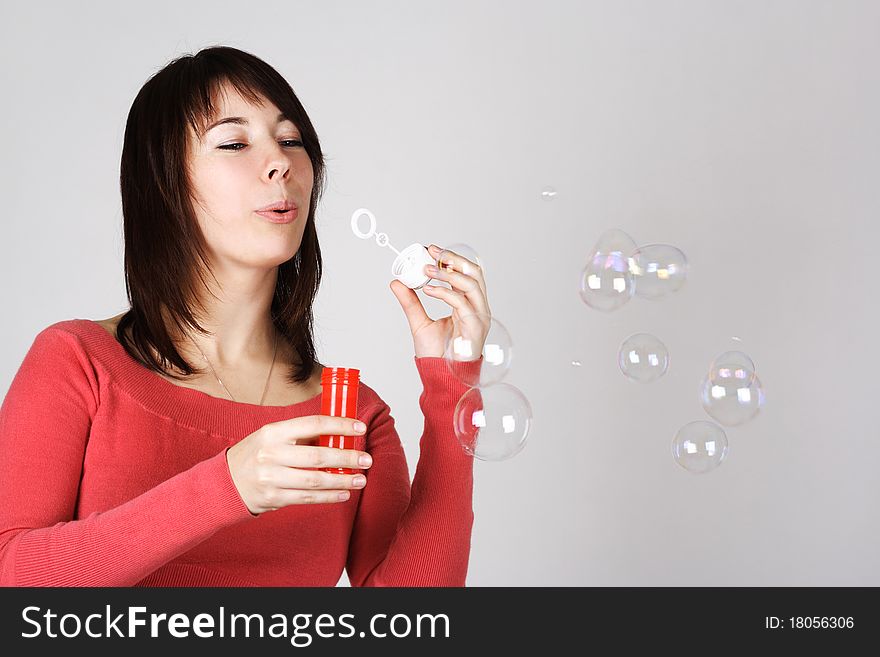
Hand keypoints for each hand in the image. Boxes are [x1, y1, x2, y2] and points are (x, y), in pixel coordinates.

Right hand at [226, 415, 371, 514]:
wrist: (225, 483)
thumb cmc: (255, 455)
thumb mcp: (272, 437)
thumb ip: (301, 435)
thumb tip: (339, 433)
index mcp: (273, 432)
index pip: (313, 424)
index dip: (339, 425)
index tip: (360, 428)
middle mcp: (271, 454)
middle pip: (317, 455)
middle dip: (347, 457)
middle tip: (366, 459)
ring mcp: (271, 477)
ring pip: (315, 480)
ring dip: (342, 480)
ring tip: (360, 479)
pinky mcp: (274, 497)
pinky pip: (307, 497)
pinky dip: (328, 496)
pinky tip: (343, 493)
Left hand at [390, 244, 491, 358]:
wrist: (442, 377)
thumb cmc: (437, 355)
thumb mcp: (419, 322)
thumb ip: (410, 302)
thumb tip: (396, 282)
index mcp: (468, 305)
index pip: (466, 273)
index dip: (450, 258)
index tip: (430, 249)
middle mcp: (477, 308)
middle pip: (474, 273)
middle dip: (453, 259)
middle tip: (432, 252)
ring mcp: (479, 317)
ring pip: (471, 284)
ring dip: (448, 273)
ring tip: (427, 270)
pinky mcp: (476, 328)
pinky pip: (462, 303)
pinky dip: (445, 293)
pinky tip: (429, 290)